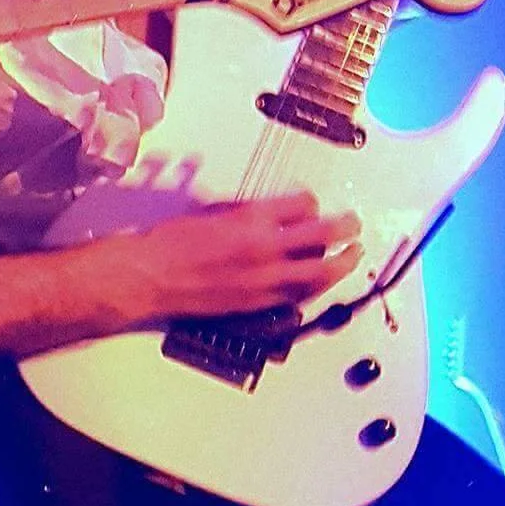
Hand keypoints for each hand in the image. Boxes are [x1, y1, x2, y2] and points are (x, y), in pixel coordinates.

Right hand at [108, 192, 363, 325]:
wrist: (151, 275)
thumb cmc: (170, 242)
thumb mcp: (213, 211)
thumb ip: (247, 213)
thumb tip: (270, 213)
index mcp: (251, 219)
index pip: (303, 205)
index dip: (312, 202)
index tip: (312, 203)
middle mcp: (264, 249)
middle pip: (323, 236)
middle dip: (345, 229)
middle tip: (354, 225)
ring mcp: (265, 280)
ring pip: (320, 273)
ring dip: (342, 263)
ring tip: (352, 256)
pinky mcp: (259, 303)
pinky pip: (298, 296)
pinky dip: (314, 287)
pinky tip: (320, 283)